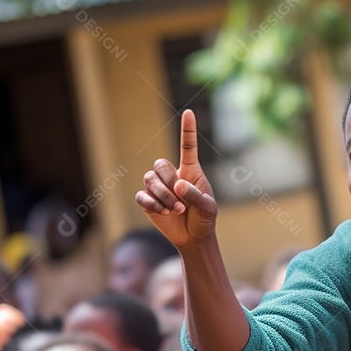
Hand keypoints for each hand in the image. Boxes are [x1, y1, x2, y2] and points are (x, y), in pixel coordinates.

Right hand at [135, 109, 217, 249]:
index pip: (187, 147)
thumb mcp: (208, 208)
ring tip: (176, 210)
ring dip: (162, 196)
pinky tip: (164, 213)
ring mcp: (159, 188)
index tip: (189, 112)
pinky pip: (142, 195)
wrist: (194, 238)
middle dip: (168, 183)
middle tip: (181, 202)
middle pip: (160, 165)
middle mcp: (173, 176)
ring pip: (149, 179)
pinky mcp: (148, 201)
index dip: (187, 130)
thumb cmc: (204, 219)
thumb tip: (178, 185)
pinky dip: (153, 204)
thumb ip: (196, 196)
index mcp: (191, 171)